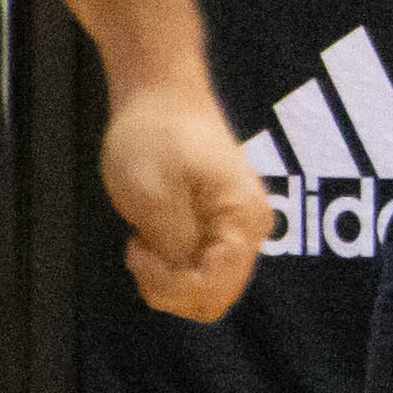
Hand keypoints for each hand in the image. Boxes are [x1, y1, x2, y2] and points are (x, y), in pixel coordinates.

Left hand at [103, 82, 271, 322]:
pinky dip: (168, 264)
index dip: (168, 286)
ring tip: (143, 235)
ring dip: (165, 275)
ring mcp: (239, 229)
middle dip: (167, 285)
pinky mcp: (222, 226)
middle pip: (212, 298)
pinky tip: (151, 233)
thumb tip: (189, 283)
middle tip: (139, 245)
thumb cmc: (155, 137)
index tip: (140, 248)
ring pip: (205, 288)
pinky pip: (200, 269)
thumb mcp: (154, 197)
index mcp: (243, 221)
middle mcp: (253, 230)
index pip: (213, 293)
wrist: (161, 94)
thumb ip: (176, 247)